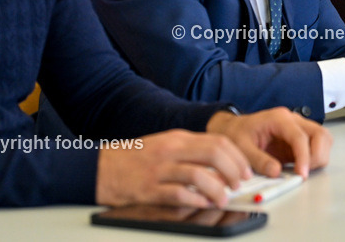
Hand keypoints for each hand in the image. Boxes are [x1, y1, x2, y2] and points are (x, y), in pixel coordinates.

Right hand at [95, 129, 249, 207]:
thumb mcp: (166, 145)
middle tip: (239, 184)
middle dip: (233, 170)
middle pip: (213, 153)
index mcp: (178, 138)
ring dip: (217, 189)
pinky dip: (195, 201)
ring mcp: (159, 169)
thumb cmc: (135, 158)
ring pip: (198, 175)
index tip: (246, 170)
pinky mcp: (148, 189)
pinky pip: (178, 195)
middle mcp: (171, 150)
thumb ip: (191, 152)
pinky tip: (203, 205)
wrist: (99, 167)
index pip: (218, 141)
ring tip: (223, 199)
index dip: (237, 156)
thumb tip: (221, 165)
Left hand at [206, 107, 331, 177]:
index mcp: (279, 119)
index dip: (304, 156)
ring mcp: (298, 128)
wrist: (233, 129)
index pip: (300, 136)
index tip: (301, 174)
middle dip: (317, 155)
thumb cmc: (236, 134)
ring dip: (319, 157)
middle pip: (320, 134)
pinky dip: (315, 159)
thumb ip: (258, 160)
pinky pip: (316, 147)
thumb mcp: (241, 147)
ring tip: (302, 170)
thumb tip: (276, 172)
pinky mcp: (299, 139)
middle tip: (304, 172)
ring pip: (323, 139)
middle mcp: (293, 120)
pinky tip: (301, 167)